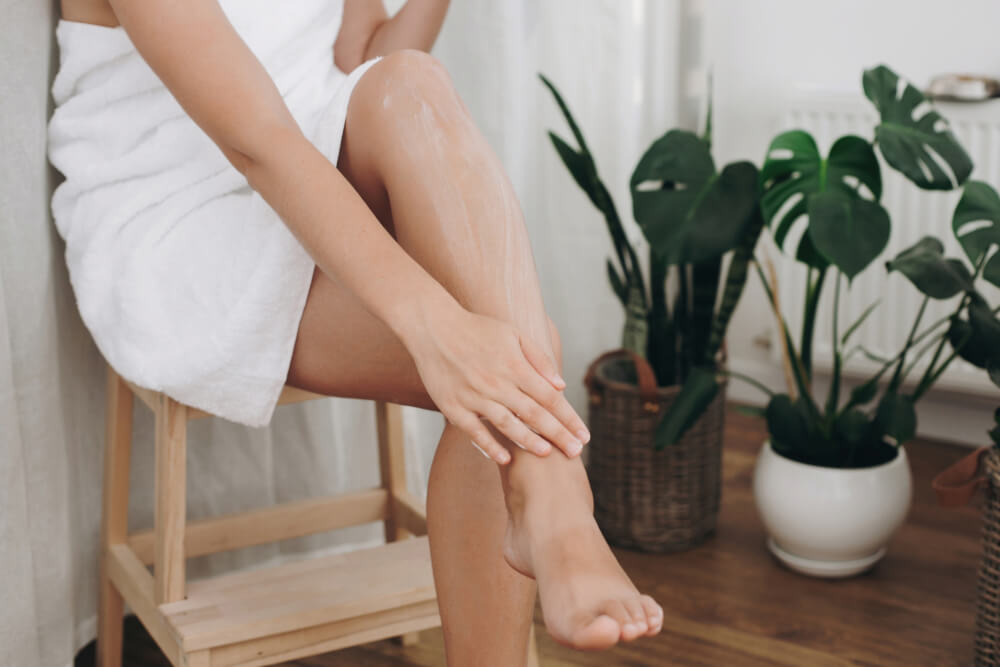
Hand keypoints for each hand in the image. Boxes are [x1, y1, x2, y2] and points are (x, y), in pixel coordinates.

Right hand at [405, 304, 589, 463]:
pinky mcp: (453, 406)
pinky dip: (489, 446)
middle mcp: (497, 383)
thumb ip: (538, 359)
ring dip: (529, 442)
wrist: (433, 327)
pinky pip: (474, 431)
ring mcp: (474, 396)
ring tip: (548, 454)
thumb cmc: (477, 329)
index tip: (583, 434)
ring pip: (507, 425)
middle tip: (576, 452)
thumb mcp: (513, 334)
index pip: (549, 398)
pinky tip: (505, 459)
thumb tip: (561, 385)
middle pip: (534, 414)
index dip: (568, 418)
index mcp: (514, 366)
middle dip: (558, 434)